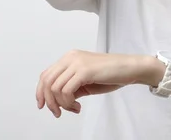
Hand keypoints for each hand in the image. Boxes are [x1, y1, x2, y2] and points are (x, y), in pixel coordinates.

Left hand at [36, 50, 157, 117]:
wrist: (130, 68)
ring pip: (55, 88)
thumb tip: (58, 100)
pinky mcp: (84, 70)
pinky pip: (66, 91)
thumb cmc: (111, 74)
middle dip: (49, 101)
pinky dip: (68, 103)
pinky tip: (79, 106)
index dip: (41, 92)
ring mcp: (77, 63)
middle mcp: (71, 57)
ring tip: (74, 108)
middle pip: (47, 81)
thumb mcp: (85, 81)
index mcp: (70, 58)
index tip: (43, 106)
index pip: (46, 75)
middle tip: (58, 113)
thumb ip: (71, 86)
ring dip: (62, 104)